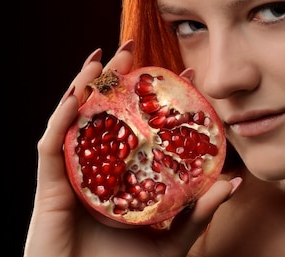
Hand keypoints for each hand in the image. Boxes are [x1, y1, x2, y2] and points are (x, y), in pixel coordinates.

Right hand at [23, 41, 240, 256]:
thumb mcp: (171, 240)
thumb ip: (198, 212)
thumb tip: (234, 181)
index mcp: (122, 174)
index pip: (139, 126)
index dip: (156, 97)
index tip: (182, 72)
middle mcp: (97, 168)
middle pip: (105, 114)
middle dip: (116, 79)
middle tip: (132, 48)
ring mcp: (72, 174)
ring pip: (76, 120)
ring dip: (87, 86)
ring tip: (104, 58)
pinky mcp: (50, 187)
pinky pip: (52, 145)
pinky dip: (62, 117)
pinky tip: (77, 95)